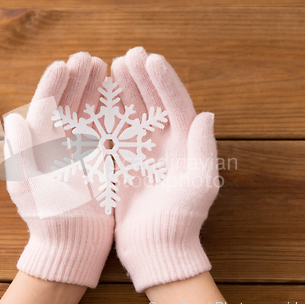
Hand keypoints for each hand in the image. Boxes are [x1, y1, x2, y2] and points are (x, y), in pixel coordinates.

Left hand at [4, 52, 113, 287]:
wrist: (71, 245)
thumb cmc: (47, 219)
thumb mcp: (29, 186)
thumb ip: (21, 152)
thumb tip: (13, 118)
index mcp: (37, 148)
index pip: (45, 108)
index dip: (53, 85)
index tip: (65, 64)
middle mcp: (56, 146)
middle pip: (66, 105)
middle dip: (76, 81)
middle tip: (89, 59)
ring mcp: (77, 153)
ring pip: (85, 114)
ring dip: (92, 90)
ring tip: (103, 67)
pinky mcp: (96, 163)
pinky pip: (102, 131)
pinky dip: (109, 113)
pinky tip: (117, 97)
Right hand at [111, 47, 219, 291]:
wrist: (157, 247)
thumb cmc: (182, 220)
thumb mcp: (199, 185)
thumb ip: (202, 149)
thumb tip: (206, 114)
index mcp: (184, 145)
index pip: (175, 104)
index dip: (164, 80)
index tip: (150, 59)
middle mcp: (164, 144)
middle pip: (153, 102)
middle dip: (142, 78)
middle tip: (129, 56)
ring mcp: (142, 152)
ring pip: (131, 112)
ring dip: (124, 90)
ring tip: (113, 68)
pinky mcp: (123, 163)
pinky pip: (113, 132)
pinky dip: (106, 115)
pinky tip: (97, 99)